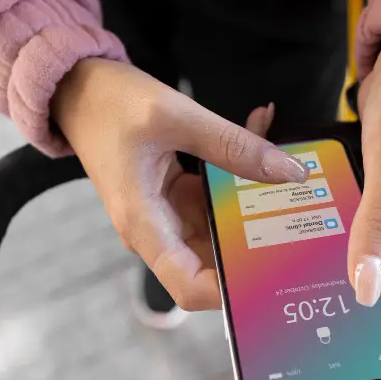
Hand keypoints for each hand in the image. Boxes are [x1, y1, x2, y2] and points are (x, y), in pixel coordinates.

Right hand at [51, 58, 305, 310]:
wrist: (77, 86)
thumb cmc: (109, 103)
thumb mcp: (175, 116)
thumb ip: (233, 145)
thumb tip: (289, 173)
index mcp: (146, 225)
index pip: (190, 287)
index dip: (231, 293)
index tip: (274, 275)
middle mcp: (157, 230)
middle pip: (215, 263)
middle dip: (259, 245)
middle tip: (304, 222)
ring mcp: (168, 214)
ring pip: (222, 228)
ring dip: (256, 202)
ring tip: (292, 171)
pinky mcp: (176, 196)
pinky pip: (217, 199)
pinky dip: (240, 175)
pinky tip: (263, 137)